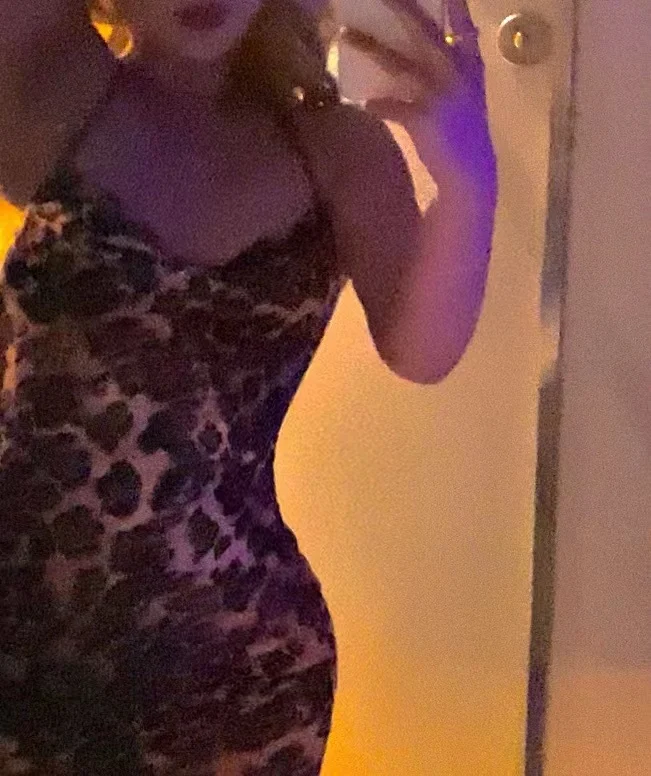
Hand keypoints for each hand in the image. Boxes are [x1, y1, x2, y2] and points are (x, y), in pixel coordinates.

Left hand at [342, 0, 496, 195]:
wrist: (471, 173)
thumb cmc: (464, 131)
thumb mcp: (469, 91)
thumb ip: (460, 61)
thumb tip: (458, 35)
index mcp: (470, 62)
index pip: (460, 20)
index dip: (449, 2)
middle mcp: (458, 73)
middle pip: (423, 31)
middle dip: (399, 9)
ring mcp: (442, 95)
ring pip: (401, 64)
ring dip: (371, 48)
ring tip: (345, 36)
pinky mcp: (426, 121)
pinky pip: (394, 106)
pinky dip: (378, 103)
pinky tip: (364, 101)